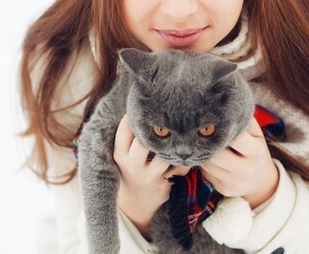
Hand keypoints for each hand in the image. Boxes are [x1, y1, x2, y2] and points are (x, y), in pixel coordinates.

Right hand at [113, 114, 189, 236]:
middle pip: (142, 143)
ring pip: (163, 156)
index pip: (124, 132)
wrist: (135, 204)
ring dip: (172, 145)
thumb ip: (129, 136)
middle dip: (153, 131)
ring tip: (181, 133)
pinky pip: (179, 167)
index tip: (143, 107)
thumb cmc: (131, 169)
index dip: (133, 118)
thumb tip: (140, 104)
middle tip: (165, 118)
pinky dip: (185, 159)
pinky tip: (188, 151)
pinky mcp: (164, 185)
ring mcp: (148, 176)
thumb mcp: (123, 155)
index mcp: (120, 155)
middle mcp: (132, 165)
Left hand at [200, 117, 278, 208]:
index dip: (222, 128)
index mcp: (255, 152)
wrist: (261, 181)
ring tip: (203, 143)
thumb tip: (225, 104)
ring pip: (207, 163)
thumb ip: (243, 119)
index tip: (213, 121)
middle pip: (216, 154)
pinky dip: (204, 164)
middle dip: (207, 142)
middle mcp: (246, 170)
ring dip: (202, 152)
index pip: (235, 138)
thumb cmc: (254, 149)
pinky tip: (208, 157)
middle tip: (200, 131)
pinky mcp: (224, 190)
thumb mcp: (255, 134)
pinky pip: (206, 174)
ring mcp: (234, 182)